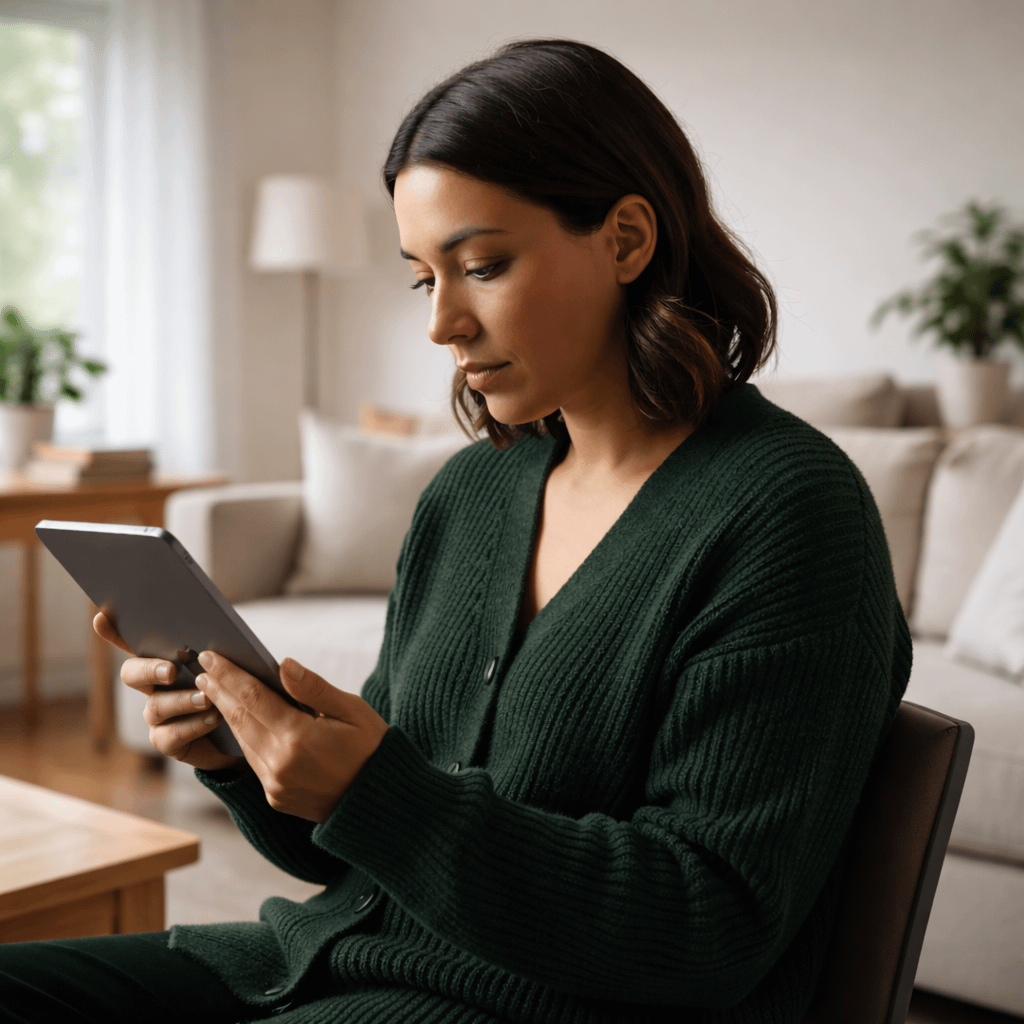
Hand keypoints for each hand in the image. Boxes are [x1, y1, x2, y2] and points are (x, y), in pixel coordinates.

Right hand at [92, 612, 243, 771]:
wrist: (246, 732)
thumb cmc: (234, 689)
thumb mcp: (230, 665)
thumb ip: (219, 651)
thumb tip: (222, 634)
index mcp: (166, 660)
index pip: (135, 641)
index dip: (114, 631)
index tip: (102, 616)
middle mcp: (153, 686)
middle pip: (132, 673)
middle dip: (149, 669)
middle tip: (171, 670)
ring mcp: (157, 715)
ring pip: (155, 706)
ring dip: (182, 700)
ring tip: (207, 698)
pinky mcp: (167, 741)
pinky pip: (171, 734)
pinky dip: (194, 725)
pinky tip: (213, 718)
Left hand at [194, 651, 388, 822]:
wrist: (380, 800)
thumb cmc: (372, 748)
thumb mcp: (352, 711)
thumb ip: (314, 689)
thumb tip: (283, 664)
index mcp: (299, 738)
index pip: (254, 698)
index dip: (230, 675)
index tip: (212, 657)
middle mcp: (280, 763)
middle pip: (240, 718)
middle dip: (219, 691)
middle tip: (203, 667)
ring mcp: (275, 784)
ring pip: (242, 740)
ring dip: (226, 713)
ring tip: (214, 690)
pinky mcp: (275, 796)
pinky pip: (253, 760)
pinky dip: (243, 736)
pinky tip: (239, 721)